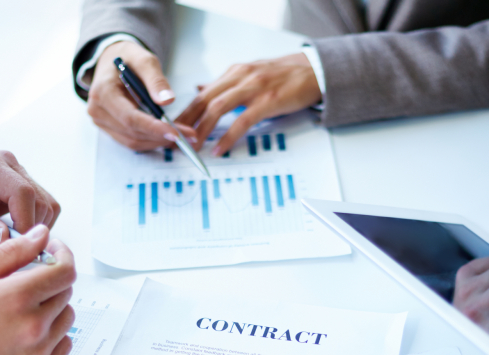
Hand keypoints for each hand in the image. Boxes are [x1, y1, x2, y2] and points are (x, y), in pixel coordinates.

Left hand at [0, 151, 59, 247]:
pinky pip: (45, 206)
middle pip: (40, 201)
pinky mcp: (22, 184)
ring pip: (48, 205)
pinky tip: (18, 230)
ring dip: (37, 227)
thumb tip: (5, 238)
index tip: (19, 243)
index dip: (26, 222)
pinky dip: (37, 223)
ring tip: (13, 237)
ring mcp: (18, 174)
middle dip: (31, 228)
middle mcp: (9, 166)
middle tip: (12, 245)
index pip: (23, 193)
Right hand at [0, 225, 76, 354]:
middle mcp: (34, 326)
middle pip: (65, 292)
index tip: (54, 252)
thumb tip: (41, 236)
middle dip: (50, 282)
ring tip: (23, 310)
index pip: (64, 271)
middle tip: (25, 284)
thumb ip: (10, 253)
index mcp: (17, 299)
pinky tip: (30, 332)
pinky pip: (64, 344)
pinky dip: (54, 335)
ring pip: (67, 318)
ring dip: (53, 308)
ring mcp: (40, 352)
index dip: (62, 256)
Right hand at [87, 41, 195, 150]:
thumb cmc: (129, 59)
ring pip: (133, 142)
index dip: (154, 128)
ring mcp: (102, 122)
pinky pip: (132, 142)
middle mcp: (98, 110)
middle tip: (188, 136)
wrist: (112, 61)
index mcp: (103, 92)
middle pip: (133, 133)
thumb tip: (168, 101)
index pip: (130, 118)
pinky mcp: (110, 129)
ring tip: (181, 136)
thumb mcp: (144, 60)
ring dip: (158, 142)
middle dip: (162, 137)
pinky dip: (152, 141)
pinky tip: (167, 136)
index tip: (176, 134)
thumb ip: (156, 80)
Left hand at [175, 53, 321, 154]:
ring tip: (193, 145)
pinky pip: (243, 121)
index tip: (174, 128)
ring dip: (203, 129)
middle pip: (205, 99)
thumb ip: (226, 85)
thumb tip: (200, 90)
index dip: (186, 111)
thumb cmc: (284, 77)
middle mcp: (240, 76)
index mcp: (235, 72)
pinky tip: (219, 148)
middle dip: (187, 121)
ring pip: (218, 108)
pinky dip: (228, 136)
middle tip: (176, 139)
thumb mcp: (250, 76)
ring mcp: (254, 88)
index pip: (203, 93)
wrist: (314, 71)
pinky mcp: (268, 101)